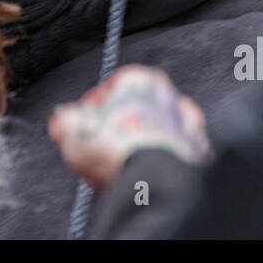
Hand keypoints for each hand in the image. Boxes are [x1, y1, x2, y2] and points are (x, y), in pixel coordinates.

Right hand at [48, 64, 209, 189]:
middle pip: (138, 109)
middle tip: (102, 148)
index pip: (111, 88)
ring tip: (124, 164)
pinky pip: (176, 156)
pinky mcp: (199, 155)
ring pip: (161, 131)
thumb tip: (62, 121)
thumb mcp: (71, 128)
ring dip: (144, 144)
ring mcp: (188, 126)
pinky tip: (146, 174)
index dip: (90, 110)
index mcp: (140, 80)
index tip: (81, 126)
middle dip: (120, 127)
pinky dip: (163, 163)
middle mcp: (169, 97)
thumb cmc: (117, 148)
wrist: (154, 182)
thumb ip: (64, 119)